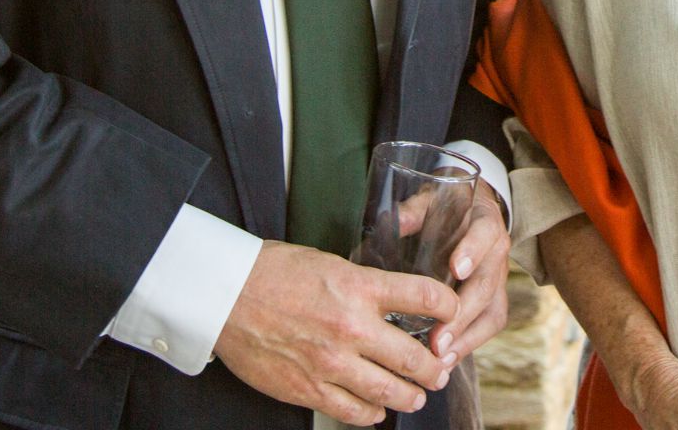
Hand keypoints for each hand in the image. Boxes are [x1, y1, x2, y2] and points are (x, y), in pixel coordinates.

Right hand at [214, 240, 458, 424]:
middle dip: (435, 368)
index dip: (450, 306)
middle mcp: (351, 327)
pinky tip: (377, 408)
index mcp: (359, 287)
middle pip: (417, 357)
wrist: (224, 294)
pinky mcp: (309, 389)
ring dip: (411, 395)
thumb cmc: (274, 272)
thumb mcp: (330, 264)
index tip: (453, 312)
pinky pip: (355, 411)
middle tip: (439, 369)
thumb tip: (395, 303)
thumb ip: (365, 286)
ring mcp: (331, 363)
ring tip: (416, 394)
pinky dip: (372, 412)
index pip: (426, 297)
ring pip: (391, 392)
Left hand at [428, 178, 511, 364]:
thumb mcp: (432, 198)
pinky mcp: (494, 299)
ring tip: (441, 358)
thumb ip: (412, 210)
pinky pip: (489, 324)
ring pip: (492, 312)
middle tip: (438, 338)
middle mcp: (497, 253)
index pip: (485, 234)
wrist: (476, 208)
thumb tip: (388, 222)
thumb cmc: (450, 204)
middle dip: (463, 314)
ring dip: (467, 338)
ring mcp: (499, 279)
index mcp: (485, 221)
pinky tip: (446, 360)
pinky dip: (469, 344)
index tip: (456, 269)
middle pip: (486, 285)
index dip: (472, 251)